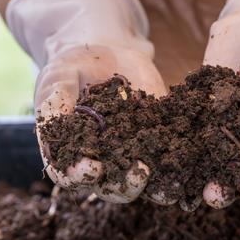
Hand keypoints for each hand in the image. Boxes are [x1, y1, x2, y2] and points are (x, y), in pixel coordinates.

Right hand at [2, 0, 167, 203]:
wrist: (106, 51)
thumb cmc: (73, 67)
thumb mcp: (58, 79)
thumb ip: (54, 104)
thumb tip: (50, 131)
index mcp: (70, 155)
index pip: (70, 177)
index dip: (79, 177)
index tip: (92, 166)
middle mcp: (100, 164)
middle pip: (110, 188)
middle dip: (125, 185)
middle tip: (138, 171)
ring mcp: (130, 157)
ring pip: (141, 184)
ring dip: (154, 186)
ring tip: (168, 177)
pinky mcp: (157, 145)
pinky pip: (167, 164)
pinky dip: (178, 168)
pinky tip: (188, 164)